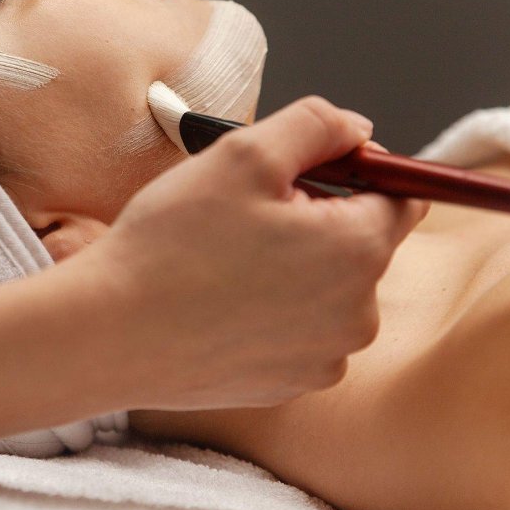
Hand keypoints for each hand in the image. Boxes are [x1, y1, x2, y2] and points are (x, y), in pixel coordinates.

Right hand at [68, 96, 427, 409]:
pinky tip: (216, 304)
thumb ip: (316, 125)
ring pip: (325, 292)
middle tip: (241, 217)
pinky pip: (295, 333)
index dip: (351, 173)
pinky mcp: (287, 385)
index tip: (298, 173)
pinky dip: (268, 314)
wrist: (110, 334)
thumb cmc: (170, 245)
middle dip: (313, 222)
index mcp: (358, 250)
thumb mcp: (243, 154)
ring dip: (291, 270)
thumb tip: (357, 130)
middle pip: (359, 245)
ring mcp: (323, 358)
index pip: (400, 195)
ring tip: (221, 263)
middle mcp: (357, 314)